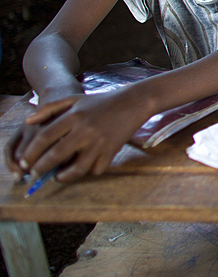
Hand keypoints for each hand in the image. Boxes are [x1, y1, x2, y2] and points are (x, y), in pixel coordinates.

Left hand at [12, 91, 139, 182]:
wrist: (133, 102)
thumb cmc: (100, 101)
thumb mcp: (74, 99)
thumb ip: (49, 108)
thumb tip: (27, 122)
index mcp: (74, 116)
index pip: (45, 137)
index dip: (31, 153)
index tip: (24, 162)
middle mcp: (85, 130)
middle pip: (56, 155)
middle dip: (41, 169)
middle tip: (35, 174)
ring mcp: (100, 142)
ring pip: (77, 169)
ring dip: (63, 177)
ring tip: (58, 176)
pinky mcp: (112, 151)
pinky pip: (96, 169)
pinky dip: (89, 172)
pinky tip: (84, 167)